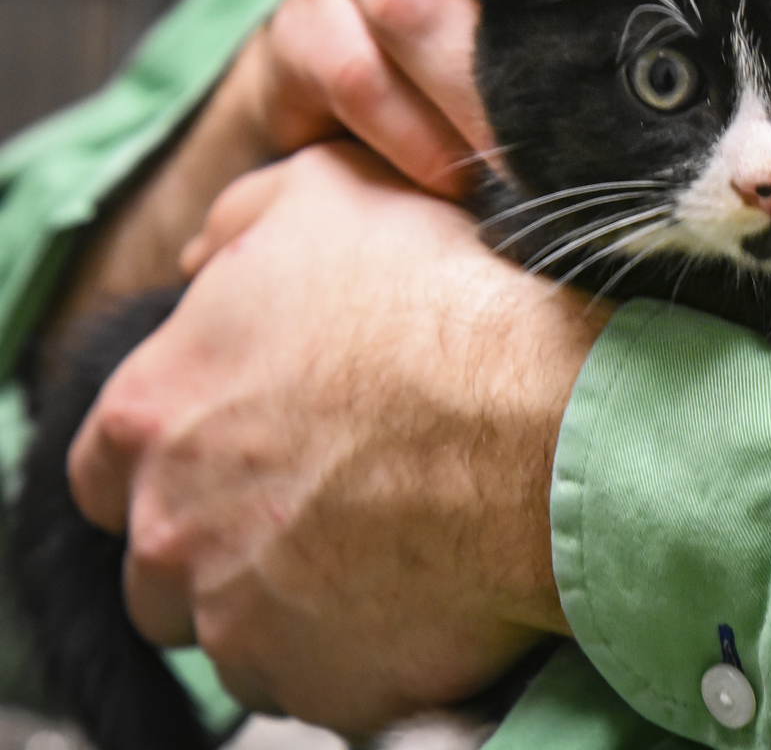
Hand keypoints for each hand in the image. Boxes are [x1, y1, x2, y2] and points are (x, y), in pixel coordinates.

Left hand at [68, 144, 611, 734]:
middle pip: (163, 565)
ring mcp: (243, 624)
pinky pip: (326, 682)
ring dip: (289, 600)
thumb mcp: (331, 198)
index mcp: (153, 417)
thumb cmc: (442, 310)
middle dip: (224, 540)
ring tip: (385, 547)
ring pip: (240, 633)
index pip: (106, 467)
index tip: (243, 450)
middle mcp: (172, 532)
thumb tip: (203, 258)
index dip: (175, 457)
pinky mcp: (325, 687)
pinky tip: (422, 590)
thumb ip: (239, 220)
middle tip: (322, 501)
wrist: (550, 427)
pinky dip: (361, 648)